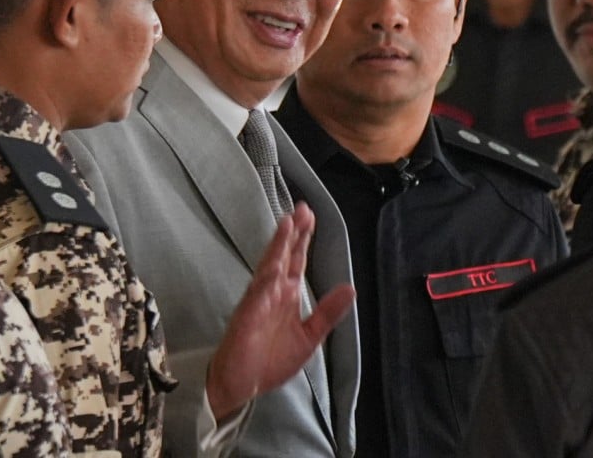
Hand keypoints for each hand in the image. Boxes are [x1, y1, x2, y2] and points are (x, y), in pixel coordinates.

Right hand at [205, 201, 355, 419]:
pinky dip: (266, 278)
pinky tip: (275, 264)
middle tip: (302, 208)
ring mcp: (259, 301)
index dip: (303, 239)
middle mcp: (273, 292)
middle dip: (293, 233)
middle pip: (284, 256)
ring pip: (270, 267)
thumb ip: (328, 313)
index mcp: (287, 296)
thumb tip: (351, 288)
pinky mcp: (248, 316)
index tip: (310, 216)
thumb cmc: (270, 360)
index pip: (296, 261)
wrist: (241, 384)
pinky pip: (258, 294)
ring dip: (278, 246)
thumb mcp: (309, 337)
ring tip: (288, 224)